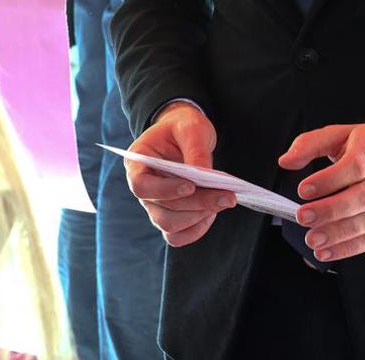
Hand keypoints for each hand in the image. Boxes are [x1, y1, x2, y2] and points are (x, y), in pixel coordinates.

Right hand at [124, 103, 235, 246]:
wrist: (185, 135)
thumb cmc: (183, 127)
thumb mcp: (191, 127)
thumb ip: (196, 150)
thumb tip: (205, 177)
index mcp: (137, 162)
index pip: (140, 185)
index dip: (164, 190)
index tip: (191, 186)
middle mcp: (142, 187)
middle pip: (161, 210)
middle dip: (197, 204)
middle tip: (228, 195)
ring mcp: (154, 204)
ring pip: (170, 227)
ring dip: (198, 218)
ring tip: (221, 200)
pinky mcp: (169, 215)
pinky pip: (177, 236)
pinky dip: (197, 229)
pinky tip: (212, 212)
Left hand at [278, 121, 364, 262]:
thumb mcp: (344, 132)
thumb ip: (312, 143)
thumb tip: (286, 161)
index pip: (354, 166)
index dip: (329, 179)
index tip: (303, 188)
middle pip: (361, 197)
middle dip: (330, 210)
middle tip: (303, 217)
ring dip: (339, 234)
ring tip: (313, 239)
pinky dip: (350, 248)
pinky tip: (329, 252)